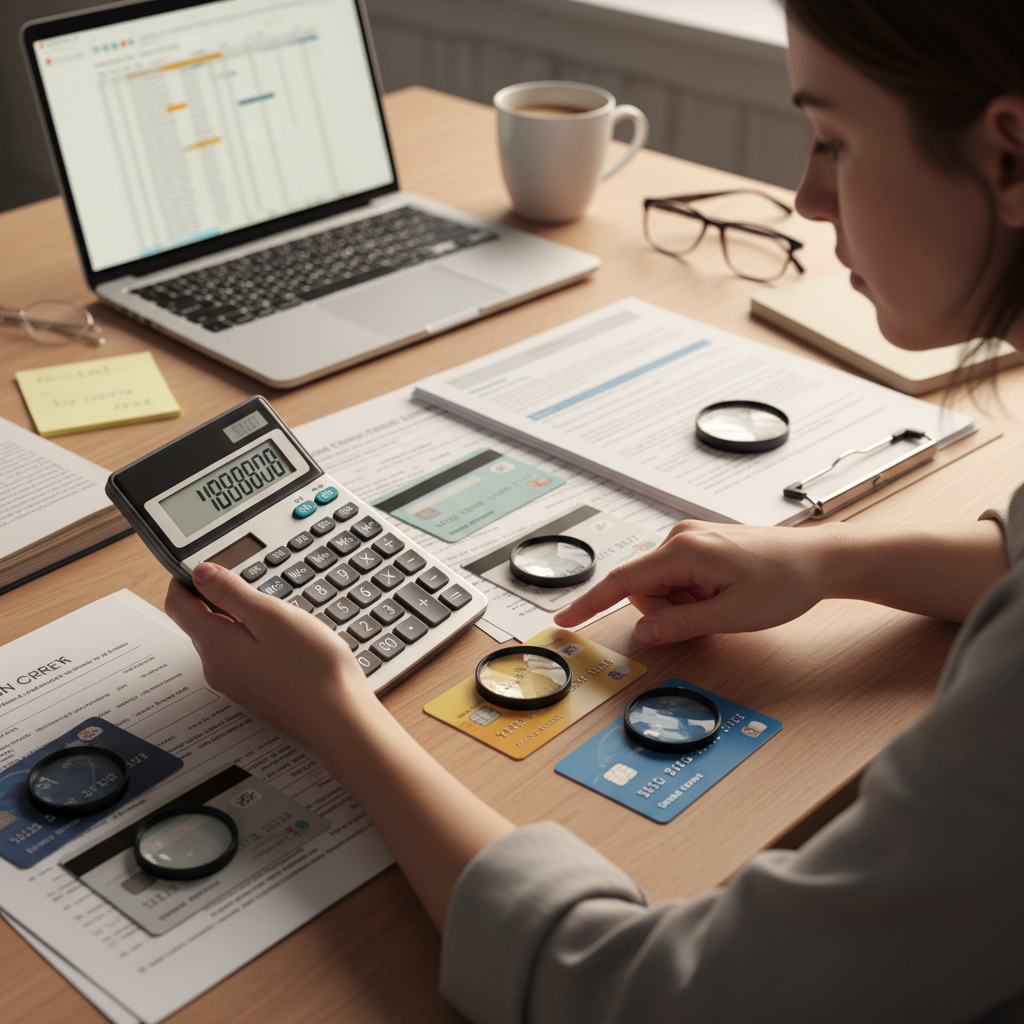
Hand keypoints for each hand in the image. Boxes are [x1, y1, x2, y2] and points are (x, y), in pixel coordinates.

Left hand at [164, 562, 363, 744]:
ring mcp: (235, 684)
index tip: (204, 566)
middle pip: (200, 623)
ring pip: (224, 641)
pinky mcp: (254, 693)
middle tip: (253, 586)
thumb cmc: (311, 668)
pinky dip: (254, 642)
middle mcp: (217, 667)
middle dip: (218, 600)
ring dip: (240, 621)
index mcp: (215, 644)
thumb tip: (202, 573)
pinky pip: (242, 659)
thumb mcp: (271, 615)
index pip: (177, 605)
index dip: (184, 580)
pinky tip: (286, 642)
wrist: (338, 718)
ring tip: (278, 614)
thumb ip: (231, 592)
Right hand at [554, 520, 834, 643]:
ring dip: (682, 604)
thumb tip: (642, 632)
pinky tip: (723, 592)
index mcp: (683, 550)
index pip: (622, 582)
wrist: (822, 559)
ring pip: (660, 586)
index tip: (564, 620)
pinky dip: (692, 594)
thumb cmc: (786, 582)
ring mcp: (689, 537)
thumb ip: (680, 624)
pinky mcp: (699, 543)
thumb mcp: (732, 615)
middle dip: (666, 611)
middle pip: (643, 589)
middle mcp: (680, 536)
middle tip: (709, 614)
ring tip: (723, 601)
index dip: (590, 604)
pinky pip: (676, 577)